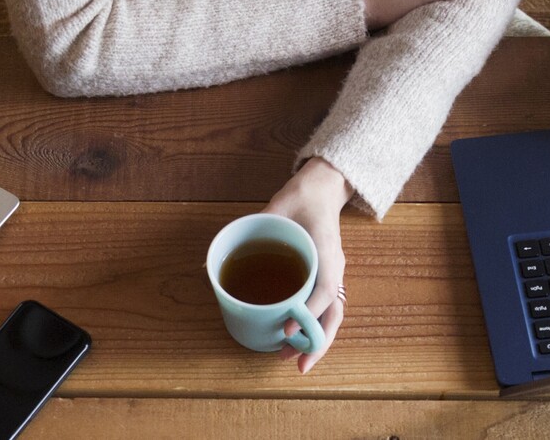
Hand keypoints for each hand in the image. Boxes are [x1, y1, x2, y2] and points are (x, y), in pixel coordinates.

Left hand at [262, 158, 353, 372]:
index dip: (306, 312)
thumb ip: (251, 227)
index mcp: (326, 252)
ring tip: (292, 358)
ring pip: (331, 316)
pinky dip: (312, 327)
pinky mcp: (326, 277)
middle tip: (295, 363)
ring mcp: (332, 274)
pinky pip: (324, 308)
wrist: (323, 187)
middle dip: (316, 342)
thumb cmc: (301, 198)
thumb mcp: (276, 208)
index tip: (286, 328)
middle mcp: (333, 268)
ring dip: (315, 340)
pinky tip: (293, 339)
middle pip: (334, 314)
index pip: (323, 290)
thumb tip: (215, 257)